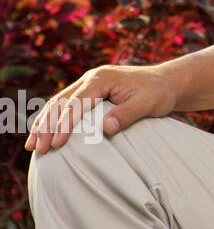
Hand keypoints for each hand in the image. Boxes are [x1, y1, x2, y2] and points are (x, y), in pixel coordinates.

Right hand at [24, 63, 180, 153]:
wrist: (167, 82)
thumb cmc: (158, 93)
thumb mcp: (148, 103)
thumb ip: (127, 114)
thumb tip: (105, 128)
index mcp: (102, 78)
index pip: (76, 102)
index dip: (65, 123)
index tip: (58, 143)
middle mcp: (91, 78)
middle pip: (60, 102)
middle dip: (47, 126)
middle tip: (38, 149)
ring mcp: (88, 84)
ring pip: (58, 103)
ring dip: (43, 124)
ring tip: (32, 146)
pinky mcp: (89, 92)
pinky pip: (65, 105)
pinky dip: (52, 119)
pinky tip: (44, 135)